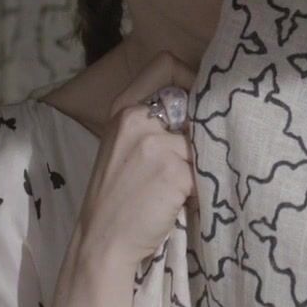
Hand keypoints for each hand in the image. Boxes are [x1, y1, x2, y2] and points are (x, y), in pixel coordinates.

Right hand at [74, 50, 198, 266]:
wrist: (102, 243)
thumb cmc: (116, 198)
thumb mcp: (123, 146)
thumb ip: (153, 122)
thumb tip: (200, 106)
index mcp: (123, 109)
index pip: (166, 63)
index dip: (191, 76)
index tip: (199, 99)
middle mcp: (139, 120)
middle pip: (195, 105)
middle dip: (198, 132)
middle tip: (189, 157)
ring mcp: (158, 146)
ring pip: (202, 144)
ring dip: (198, 166)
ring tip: (177, 188)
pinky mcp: (175, 173)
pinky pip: (204, 172)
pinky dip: (199, 188)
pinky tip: (180, 201)